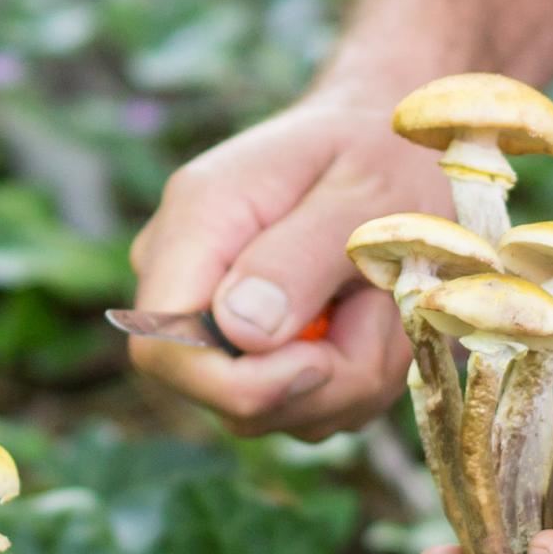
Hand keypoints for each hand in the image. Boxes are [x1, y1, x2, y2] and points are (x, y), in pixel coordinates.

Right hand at [125, 90, 448, 438]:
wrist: (390, 141)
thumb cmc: (380, 150)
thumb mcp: (363, 188)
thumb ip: (300, 256)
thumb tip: (242, 330)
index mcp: (198, 224)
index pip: (162, 348)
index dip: (237, 385)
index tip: (325, 361)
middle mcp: (193, 282)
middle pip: (227, 397)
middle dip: (325, 380)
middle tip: (384, 305)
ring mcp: (223, 326)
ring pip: (283, 412)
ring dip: (358, 371)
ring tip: (386, 294)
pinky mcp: (262, 356)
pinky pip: (313, 407)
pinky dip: (363, 373)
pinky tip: (379, 313)